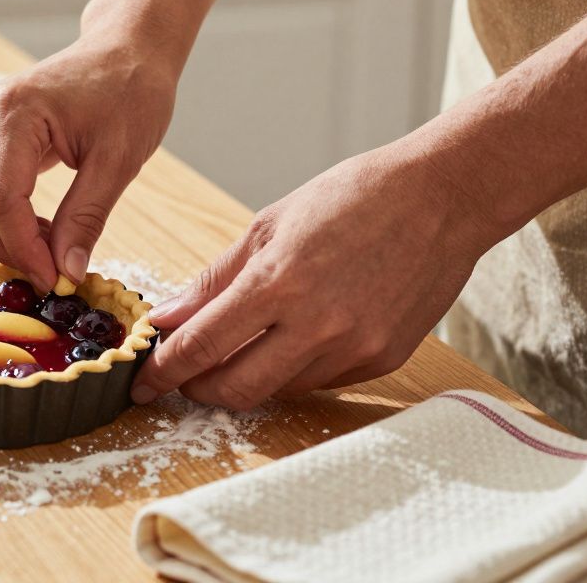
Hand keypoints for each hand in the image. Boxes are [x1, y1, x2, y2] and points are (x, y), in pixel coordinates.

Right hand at [0, 35, 176, 290]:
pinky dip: (4, 218)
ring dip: (4, 237)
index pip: (0, 200)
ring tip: (51, 251)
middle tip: (51, 273)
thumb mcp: (118, 160)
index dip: (25, 249)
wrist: (126, 50)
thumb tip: (66, 273)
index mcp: (14, 112)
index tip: (56, 280)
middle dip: (7, 249)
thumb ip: (86, 218)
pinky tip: (42, 229)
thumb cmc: (130, 92)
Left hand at [130, 142, 501, 408]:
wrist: (444, 197)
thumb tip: (169, 316)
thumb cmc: (354, 197)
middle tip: (183, 376)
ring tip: (234, 351)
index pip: (201, 346)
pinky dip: (292, 369)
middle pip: (236, 388)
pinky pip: (319, 381)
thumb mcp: (270, 225)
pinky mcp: (382, 359)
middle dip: (198, 389)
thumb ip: (216, 278)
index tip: (143, 380)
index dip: (164, 370)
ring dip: (245, 378)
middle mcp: (317, 325)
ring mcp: (354, 348)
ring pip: (278, 389)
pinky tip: (289, 341)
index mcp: (279, 283)